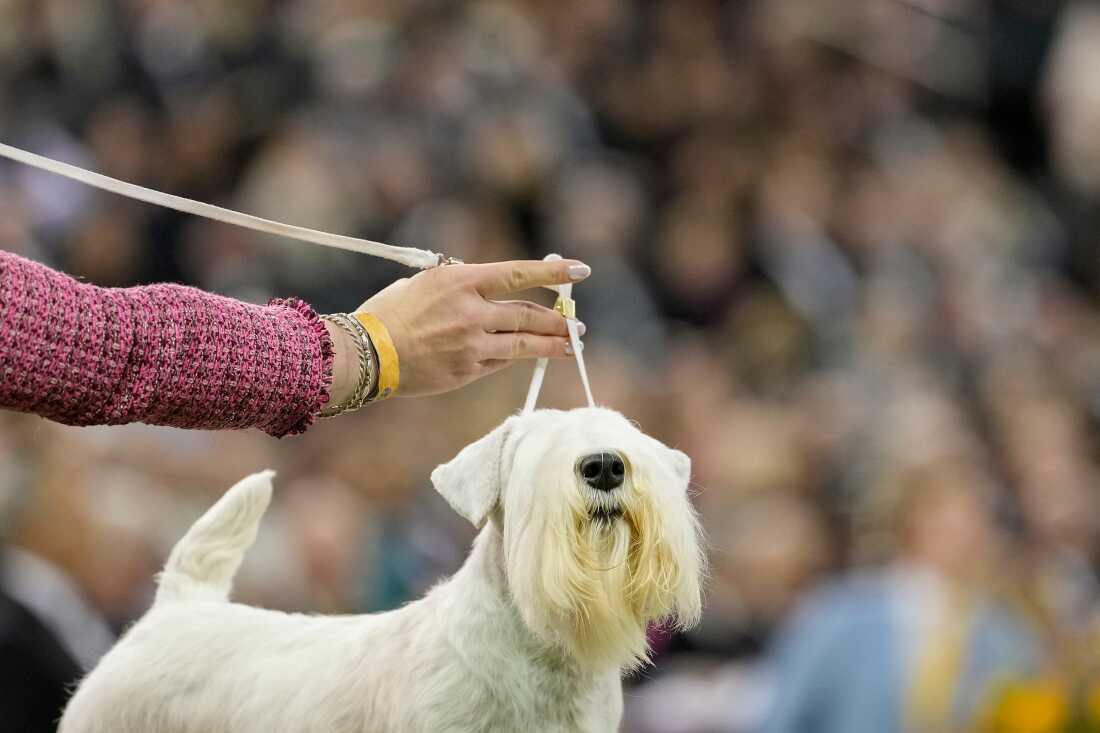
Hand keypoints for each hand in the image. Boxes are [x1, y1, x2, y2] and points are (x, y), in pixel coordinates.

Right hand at [325, 259, 589, 403]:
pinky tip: (526, 357)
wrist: (366, 354)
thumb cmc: (389, 313)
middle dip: (558, 320)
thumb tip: (489, 291)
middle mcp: (472, 311)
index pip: (519, 273)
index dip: (554, 272)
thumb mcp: (425, 283)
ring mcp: (472, 344)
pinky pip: (500, 363)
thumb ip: (460, 285)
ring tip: (571, 346)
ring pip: (524, 345)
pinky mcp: (467, 370)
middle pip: (529, 314)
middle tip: (576, 325)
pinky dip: (514, 358)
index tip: (580, 271)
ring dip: (552, 345)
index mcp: (461, 281)